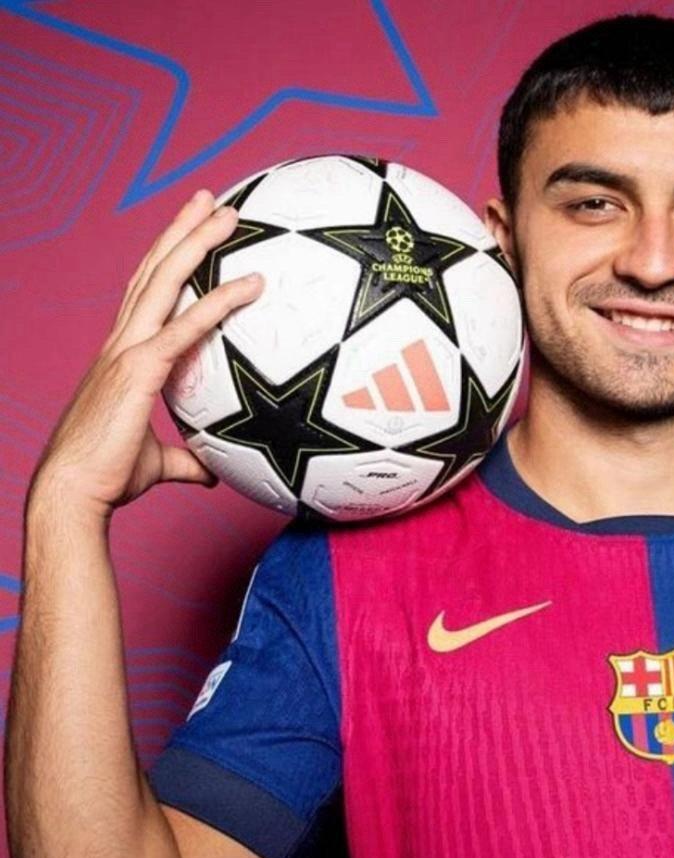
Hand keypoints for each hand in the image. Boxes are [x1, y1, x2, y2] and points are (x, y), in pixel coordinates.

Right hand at [28, 190, 264, 521]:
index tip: (191, 232)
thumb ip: (186, 461)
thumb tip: (212, 473)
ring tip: (225, 212)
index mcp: (123, 354)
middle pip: (154, 270)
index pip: (147, 294)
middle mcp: (122, 342)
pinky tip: (251, 284)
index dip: (168, 260)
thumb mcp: (157, 463)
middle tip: (210, 199)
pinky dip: (219, 302)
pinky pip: (186, 327)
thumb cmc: (107, 478)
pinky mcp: (140, 369)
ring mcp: (128, 350)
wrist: (74, 492)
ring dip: (195, 241)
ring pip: (163, 280)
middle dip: (181, 230)